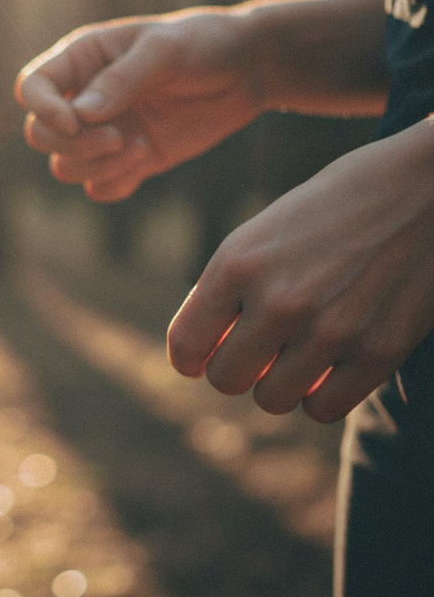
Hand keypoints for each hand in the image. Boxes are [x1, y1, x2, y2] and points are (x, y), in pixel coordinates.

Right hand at [15, 10, 262, 201]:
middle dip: (71, 145)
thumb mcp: (165, 50)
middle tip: (117, 138)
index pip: (31, 87)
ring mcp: (103, 132)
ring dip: (94, 167)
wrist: (247, 70)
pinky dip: (113, 183)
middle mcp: (83, 97)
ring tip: (138, 149)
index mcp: (81, 59)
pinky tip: (145, 159)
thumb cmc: (203, 44)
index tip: (74, 122)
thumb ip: (122, 79)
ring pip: (63, 167)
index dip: (42, 109)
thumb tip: (81, 115)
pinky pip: (98, 188)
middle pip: (39, 135)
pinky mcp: (128, 160)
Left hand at [167, 118, 433, 421]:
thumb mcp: (262, 232)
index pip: (185, 344)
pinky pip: (324, 409)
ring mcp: (329, 330)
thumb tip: (204, 350)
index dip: (188, 358)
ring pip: (272, 401)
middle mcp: (277, 300)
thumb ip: (229, 287)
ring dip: (277, 385)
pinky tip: (327, 369)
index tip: (199, 359)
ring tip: (293, 356)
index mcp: (237, 263)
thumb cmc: (332, 206)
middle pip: (226, 379)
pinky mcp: (378, 351)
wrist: (422, 187)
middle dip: (234, 369)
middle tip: (254, 352)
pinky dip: (319, 397)